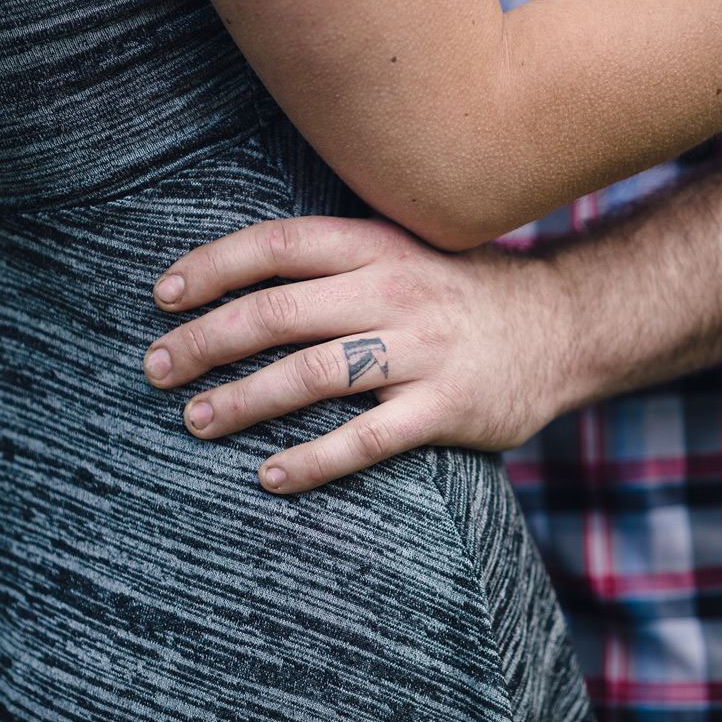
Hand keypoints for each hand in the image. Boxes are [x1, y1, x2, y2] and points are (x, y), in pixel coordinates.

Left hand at [143, 217, 573, 493]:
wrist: (564, 327)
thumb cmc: (464, 294)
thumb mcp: (407, 252)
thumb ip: (339, 260)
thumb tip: (241, 280)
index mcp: (380, 246)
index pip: (279, 246)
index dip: (213, 267)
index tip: (163, 297)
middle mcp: (396, 292)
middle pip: (280, 313)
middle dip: (207, 341)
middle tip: (157, 368)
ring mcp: (422, 352)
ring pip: (313, 375)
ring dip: (243, 401)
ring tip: (195, 421)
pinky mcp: (445, 409)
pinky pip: (365, 440)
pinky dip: (311, 460)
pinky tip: (269, 475)